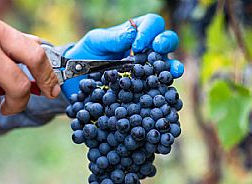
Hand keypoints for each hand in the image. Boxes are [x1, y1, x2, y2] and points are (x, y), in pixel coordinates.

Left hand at [62, 13, 183, 96]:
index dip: (149, 31)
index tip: (137, 44)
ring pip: (168, 64)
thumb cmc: (87, 54)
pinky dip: (164, 89)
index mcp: (136, 32)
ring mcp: (148, 70)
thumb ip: (112, 38)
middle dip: (166, 43)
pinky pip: (159, 87)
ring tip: (174, 72)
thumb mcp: (95, 42)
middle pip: (166, 41)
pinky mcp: (145, 89)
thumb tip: (132, 35)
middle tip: (158, 49)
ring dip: (173, 67)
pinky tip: (166, 91)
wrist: (77, 78)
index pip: (152, 24)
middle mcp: (146, 49)